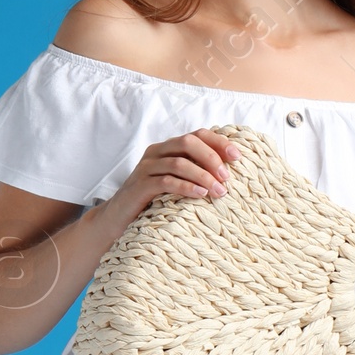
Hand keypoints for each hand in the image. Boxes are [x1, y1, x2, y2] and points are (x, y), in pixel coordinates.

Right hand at [106, 130, 239, 232]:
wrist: (116, 220)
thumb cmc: (152, 203)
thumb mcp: (176, 183)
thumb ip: (194, 173)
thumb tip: (228, 174)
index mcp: (167, 148)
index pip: (197, 134)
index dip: (218, 142)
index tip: (237, 157)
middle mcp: (155, 153)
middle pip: (188, 142)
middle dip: (212, 157)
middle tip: (227, 177)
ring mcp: (145, 168)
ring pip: (179, 163)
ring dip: (203, 176)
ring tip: (220, 191)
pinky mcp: (139, 186)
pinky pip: (166, 182)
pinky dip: (186, 187)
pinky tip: (201, 195)